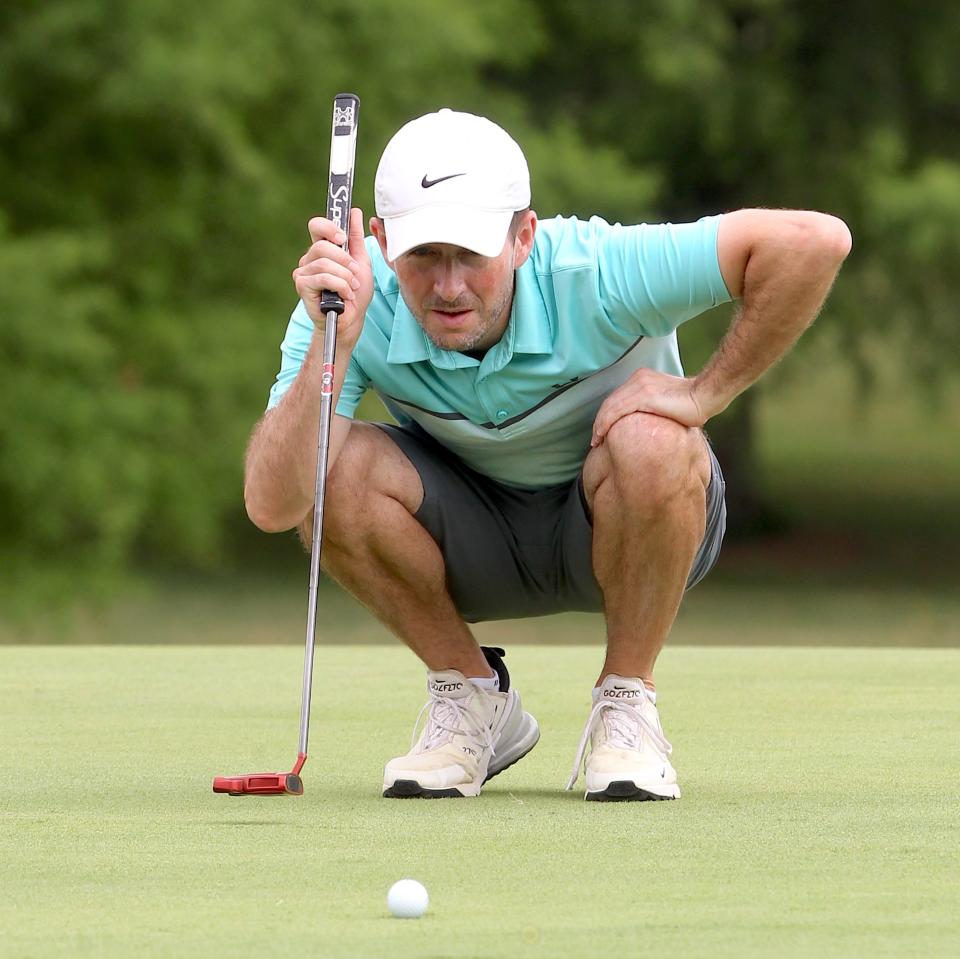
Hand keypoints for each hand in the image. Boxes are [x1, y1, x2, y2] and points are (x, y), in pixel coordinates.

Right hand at [292, 207, 372, 345]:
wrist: (352, 320)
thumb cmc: (355, 293)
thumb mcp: (361, 262)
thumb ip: (356, 238)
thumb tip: (355, 212)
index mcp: (323, 249)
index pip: (317, 226)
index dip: (329, 226)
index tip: (342, 238)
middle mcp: (310, 258)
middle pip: (323, 245)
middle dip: (345, 260)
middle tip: (354, 273)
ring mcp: (303, 271)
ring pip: (324, 262)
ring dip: (345, 277)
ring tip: (351, 288)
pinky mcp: (302, 285)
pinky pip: (322, 277)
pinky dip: (340, 286)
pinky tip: (344, 296)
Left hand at [591, 368, 708, 446]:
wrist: (705, 396)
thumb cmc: (692, 404)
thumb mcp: (665, 403)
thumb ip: (651, 408)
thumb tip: (645, 423)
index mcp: (643, 379)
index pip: (618, 397)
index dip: (607, 414)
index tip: (602, 430)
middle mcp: (639, 379)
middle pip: (611, 401)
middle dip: (600, 421)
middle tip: (595, 440)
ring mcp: (640, 386)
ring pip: (610, 407)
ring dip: (600, 425)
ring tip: (596, 441)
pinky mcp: (643, 396)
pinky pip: (617, 411)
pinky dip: (606, 423)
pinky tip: (602, 435)